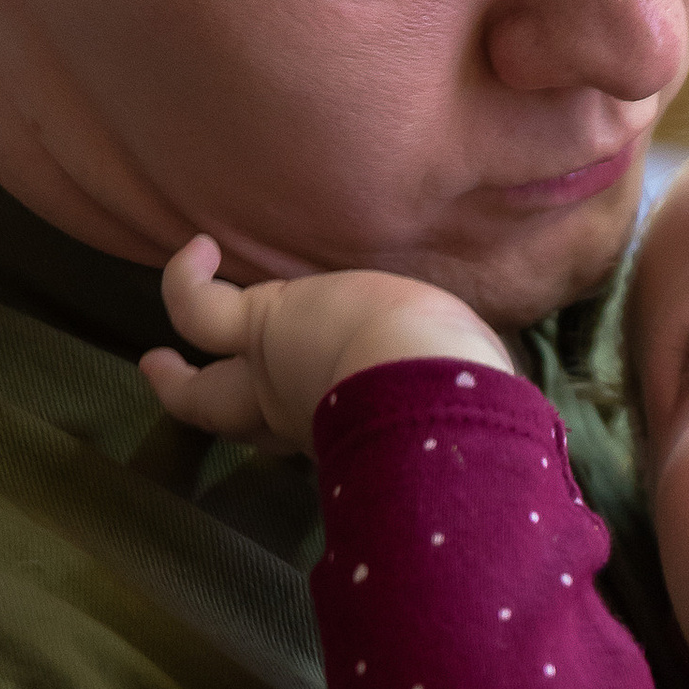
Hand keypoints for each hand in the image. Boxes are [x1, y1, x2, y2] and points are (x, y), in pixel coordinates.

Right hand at [140, 238, 512, 451]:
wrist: (423, 378)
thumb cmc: (451, 389)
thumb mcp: (456, 394)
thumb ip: (467, 400)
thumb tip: (533, 439)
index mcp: (351, 430)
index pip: (318, 434)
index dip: (303, 430)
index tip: (294, 424)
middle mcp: (305, 414)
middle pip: (248, 429)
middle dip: (222, 425)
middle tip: (185, 405)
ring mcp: (274, 376)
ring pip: (208, 392)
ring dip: (179, 383)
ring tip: (155, 362)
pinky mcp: (261, 330)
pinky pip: (198, 311)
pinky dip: (184, 282)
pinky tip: (195, 248)